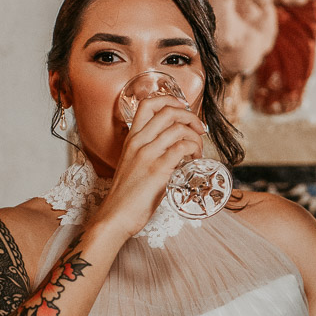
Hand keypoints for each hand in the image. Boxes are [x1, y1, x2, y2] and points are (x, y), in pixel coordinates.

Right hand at [93, 95, 204, 239]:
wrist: (116, 216)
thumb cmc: (127, 195)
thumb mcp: (133, 164)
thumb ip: (149, 151)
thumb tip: (174, 147)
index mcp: (131, 139)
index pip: (148, 104)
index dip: (169, 100)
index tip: (183, 108)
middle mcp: (138, 142)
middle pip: (168, 111)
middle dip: (190, 116)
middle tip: (200, 129)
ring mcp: (147, 155)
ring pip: (179, 129)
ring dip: (195, 137)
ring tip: (197, 151)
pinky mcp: (157, 170)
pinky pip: (182, 148)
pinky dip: (194, 150)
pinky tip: (194, 160)